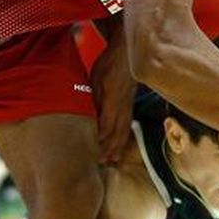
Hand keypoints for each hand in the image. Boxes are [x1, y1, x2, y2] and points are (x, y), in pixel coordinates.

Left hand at [91, 37, 136, 163]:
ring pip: (123, 132)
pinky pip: (127, 127)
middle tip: (99, 163)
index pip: (105, 127)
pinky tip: (120, 145)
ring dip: (117, 148)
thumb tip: (90, 117)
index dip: (99, 141)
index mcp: (112, 102)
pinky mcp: (129, 107)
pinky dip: (123, 139)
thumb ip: (94, 100)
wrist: (127, 55)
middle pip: (116, 134)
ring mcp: (128, 108)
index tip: (91, 153)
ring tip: (111, 160)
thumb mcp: (96, 81)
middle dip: (108, 150)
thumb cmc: (108, 65)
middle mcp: (122, 109)